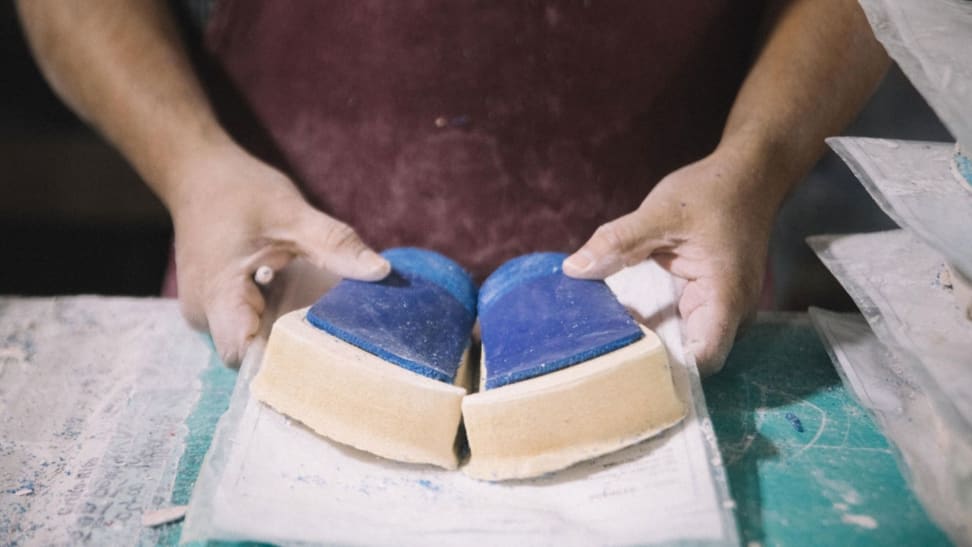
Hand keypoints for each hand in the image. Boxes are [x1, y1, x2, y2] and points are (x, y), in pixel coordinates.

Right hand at [168, 142, 389, 364]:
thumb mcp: (292, 213)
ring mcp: (208, 312)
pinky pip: (248, 325)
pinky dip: (274, 319)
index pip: (243, 353)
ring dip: (283, 333)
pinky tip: (300, 305)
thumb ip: (335, 245)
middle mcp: (205, 313)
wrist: (198, 174)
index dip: (280, 361)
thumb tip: (381, 272)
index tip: (322, 356)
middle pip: (250, 354)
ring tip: (322, 321)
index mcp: (218, 293)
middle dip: (291, 350)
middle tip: (337, 340)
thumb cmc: (239, 191)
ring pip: (250, 341)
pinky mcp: (219, 306)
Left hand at [563, 146, 777, 374]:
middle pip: (691, 358)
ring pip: (686, 343)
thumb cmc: (713, 192)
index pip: (703, 360)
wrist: (749, 176)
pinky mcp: (712, 301)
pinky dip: (659, 324)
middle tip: (606, 355)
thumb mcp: (660, 212)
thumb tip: (573, 270)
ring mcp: (724, 310)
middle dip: (652, 360)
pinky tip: (628, 317)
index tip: (626, 366)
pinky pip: (685, 324)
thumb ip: (617, 242)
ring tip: (611, 339)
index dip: (668, 370)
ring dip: (654, 342)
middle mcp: (732, 313)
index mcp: (726, 298)